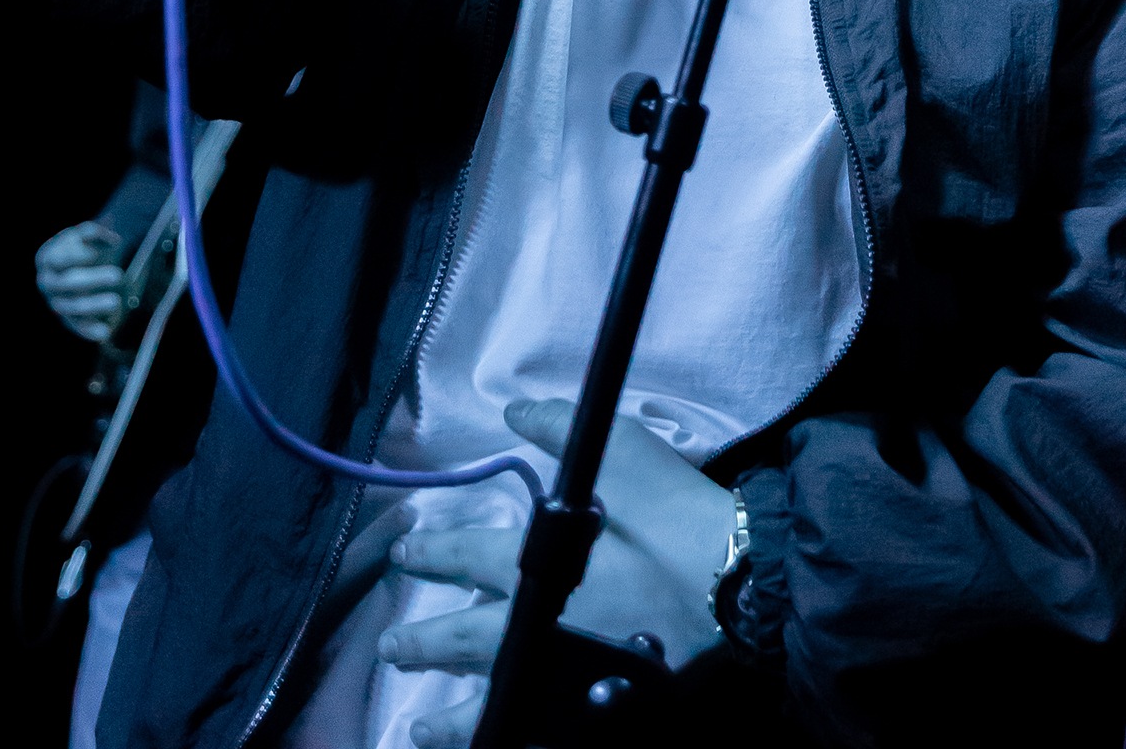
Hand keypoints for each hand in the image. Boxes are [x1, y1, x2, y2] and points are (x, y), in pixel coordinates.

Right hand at [35, 220, 126, 342]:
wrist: (77, 264)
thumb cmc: (81, 245)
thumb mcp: (83, 233)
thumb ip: (94, 232)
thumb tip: (112, 241)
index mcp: (48, 258)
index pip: (59, 259)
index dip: (76, 257)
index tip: (95, 254)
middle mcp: (48, 282)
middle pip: (67, 283)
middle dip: (92, 279)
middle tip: (117, 275)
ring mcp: (56, 302)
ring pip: (72, 307)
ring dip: (94, 305)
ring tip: (116, 301)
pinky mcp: (67, 318)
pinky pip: (77, 326)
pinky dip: (90, 330)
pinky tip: (105, 333)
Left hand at [378, 397, 735, 748]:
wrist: (733, 582)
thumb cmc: (671, 515)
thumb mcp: (618, 451)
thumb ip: (557, 425)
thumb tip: (512, 409)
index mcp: (534, 563)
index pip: (464, 556)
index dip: (432, 553)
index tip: (404, 558)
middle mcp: (533, 626)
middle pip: (461, 639)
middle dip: (422, 643)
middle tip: (392, 647)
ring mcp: (559, 672)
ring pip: (488, 700)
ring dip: (449, 715)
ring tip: (419, 725)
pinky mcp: (589, 703)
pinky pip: (533, 726)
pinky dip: (508, 735)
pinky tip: (496, 740)